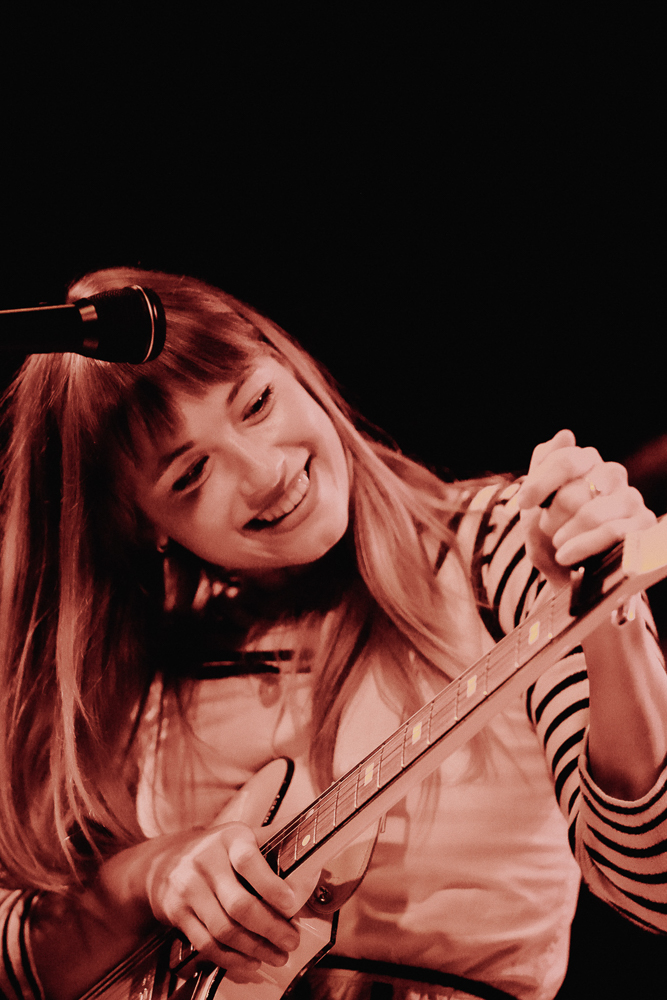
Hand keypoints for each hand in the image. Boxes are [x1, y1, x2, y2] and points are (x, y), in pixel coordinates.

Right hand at [123, 823, 300, 981]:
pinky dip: (231, 959)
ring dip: (255, 949)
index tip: (291, 904)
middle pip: (239, 905)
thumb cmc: (215, 851)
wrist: (162, 864)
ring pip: (224, 929)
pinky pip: (207, 944)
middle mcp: (205, 861)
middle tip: (291, 941)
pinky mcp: (177, 913)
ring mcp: (188, 888)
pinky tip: (250, 962)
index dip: (271, 885)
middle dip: (270, 929)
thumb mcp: (240, 836)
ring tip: (277, 956)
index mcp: (229, 839)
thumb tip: (313, 836)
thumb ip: (273, 840)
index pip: (248, 861)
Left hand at [515, 429, 655, 589]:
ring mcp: (630, 499)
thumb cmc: (551, 534)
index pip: (565, 459)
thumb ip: (544, 466)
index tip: (523, 503)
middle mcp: (612, 474)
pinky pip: (611, 533)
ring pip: (591, 515)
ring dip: (565, 536)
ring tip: (558, 545)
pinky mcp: (642, 525)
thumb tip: (566, 435)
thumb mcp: (535, 503)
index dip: (540, 483)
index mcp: (587, 461)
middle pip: (573, 493)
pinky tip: (566, 555)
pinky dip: (582, 547)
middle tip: (549, 530)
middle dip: (552, 518)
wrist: (570, 576)